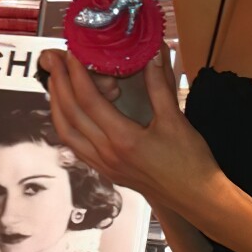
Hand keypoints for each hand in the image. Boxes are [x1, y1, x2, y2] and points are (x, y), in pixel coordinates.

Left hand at [36, 43, 218, 207]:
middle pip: (70, 115)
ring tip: (56, 84)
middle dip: (59, 85)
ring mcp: (105, 165)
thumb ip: (160, 85)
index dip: (76, 74)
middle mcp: (108, 154)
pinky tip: (69, 115)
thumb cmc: (191, 164)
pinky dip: (67, 127)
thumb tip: (153, 54)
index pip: (88, 100)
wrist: (197, 197)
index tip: (72, 54)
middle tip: (54, 62)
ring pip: (67, 133)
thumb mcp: (176, 119)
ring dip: (57, 106)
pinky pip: (76, 147)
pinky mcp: (108, 172)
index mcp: (123, 140)